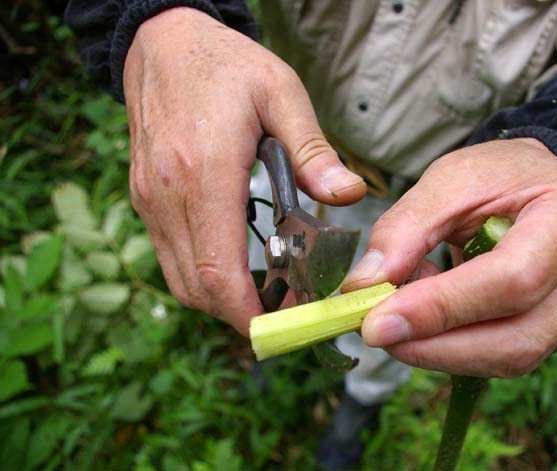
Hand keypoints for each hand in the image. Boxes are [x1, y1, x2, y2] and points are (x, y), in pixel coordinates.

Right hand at [123, 8, 365, 334]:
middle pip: (196, 288)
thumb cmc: (225, 64)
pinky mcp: (145, 199)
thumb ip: (313, 151)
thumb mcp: (280, 93)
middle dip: (242, 313)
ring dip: (221, 298)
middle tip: (288, 310)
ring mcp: (149, 200)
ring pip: (179, 279)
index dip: (250, 312)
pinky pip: (171, 256)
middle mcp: (167, 195)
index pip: (218, 271)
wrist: (163, 43)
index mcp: (204, 172)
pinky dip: (203, 274)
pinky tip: (237, 263)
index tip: (284, 325)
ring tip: (268, 292)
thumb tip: (347, 197)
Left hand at [341, 138, 556, 376]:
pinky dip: (459, 346)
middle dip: (436, 347)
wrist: (548, 182)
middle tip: (377, 334)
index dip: (443, 308)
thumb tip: (363, 287)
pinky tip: (432, 320)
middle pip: (519, 338)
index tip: (377, 322)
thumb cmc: (503, 173)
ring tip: (404, 315)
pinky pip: (511, 354)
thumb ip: (406, 228)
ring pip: (515, 357)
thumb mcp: (452, 178)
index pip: (514, 279)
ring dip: (443, 350)